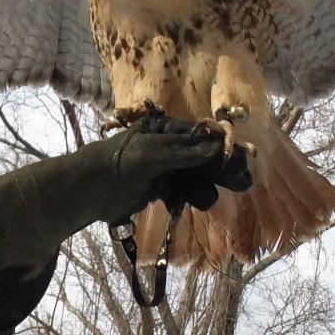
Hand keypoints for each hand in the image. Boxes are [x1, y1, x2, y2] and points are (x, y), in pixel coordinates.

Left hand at [94, 111, 252, 222]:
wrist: (90, 188)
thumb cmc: (119, 162)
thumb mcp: (152, 153)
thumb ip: (183, 153)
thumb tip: (215, 149)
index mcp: (165, 131)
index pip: (200, 138)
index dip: (221, 148)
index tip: (242, 159)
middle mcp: (167, 147)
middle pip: (201, 158)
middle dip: (220, 169)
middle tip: (244, 181)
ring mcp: (163, 168)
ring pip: (193, 177)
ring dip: (205, 187)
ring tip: (210, 199)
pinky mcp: (158, 188)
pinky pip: (181, 191)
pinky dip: (190, 197)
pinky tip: (198, 203)